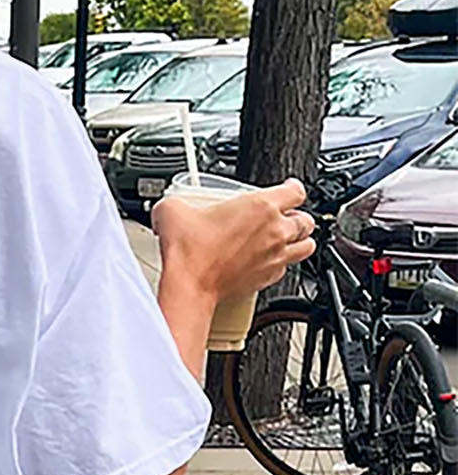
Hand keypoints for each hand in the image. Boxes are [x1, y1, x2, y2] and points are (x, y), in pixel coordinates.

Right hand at [152, 179, 315, 301]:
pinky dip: (282, 265)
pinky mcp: (267, 279)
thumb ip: (176, 202)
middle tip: (283, 218)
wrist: (189, 286)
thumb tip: (168, 207)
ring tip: (288, 240)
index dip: (293, 188)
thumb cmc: (189, 252)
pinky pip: (286, 270)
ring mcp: (274, 257)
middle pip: (306, 219)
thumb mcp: (174, 211)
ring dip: (299, 241)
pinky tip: (268, 262)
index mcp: (262, 205)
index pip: (296, 190)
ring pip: (306, 246)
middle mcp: (275, 231)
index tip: (287, 189)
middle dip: (297, 217)